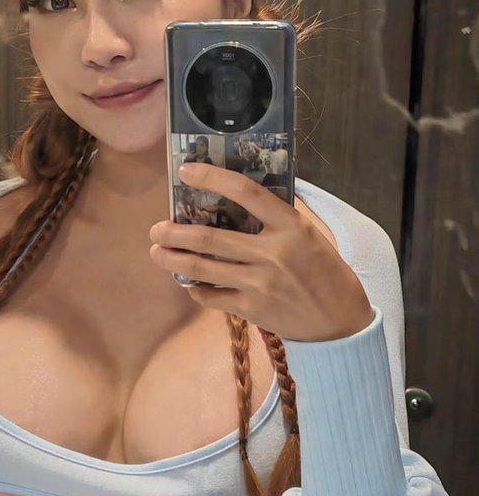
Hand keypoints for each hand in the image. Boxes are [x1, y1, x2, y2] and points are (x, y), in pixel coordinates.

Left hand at [151, 163, 374, 341]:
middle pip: (210, 238)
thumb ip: (279, 218)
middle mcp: (272, 253)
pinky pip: (211, 297)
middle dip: (175, 232)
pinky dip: (195, 289)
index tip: (187, 171)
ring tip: (157, 252)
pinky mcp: (251, 309)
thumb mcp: (310, 236)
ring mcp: (259, 283)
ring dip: (173, 259)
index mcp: (291, 226)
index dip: (212, 178)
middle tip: (157, 228)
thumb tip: (243, 195)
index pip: (246, 192)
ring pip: (202, 269)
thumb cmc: (326, 274)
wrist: (338, 323)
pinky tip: (189, 283)